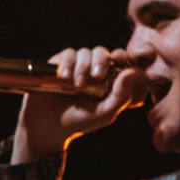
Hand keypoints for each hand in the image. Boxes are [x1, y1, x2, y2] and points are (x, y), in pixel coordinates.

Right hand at [10, 46, 147, 163]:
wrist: (48, 127)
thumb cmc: (79, 122)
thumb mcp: (104, 113)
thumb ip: (121, 96)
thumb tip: (131, 72)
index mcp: (107, 80)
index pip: (118, 59)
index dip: (120, 55)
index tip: (118, 60)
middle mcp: (91, 70)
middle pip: (101, 52)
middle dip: (100, 61)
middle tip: (96, 77)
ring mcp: (74, 66)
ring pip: (84, 52)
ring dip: (82, 67)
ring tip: (77, 86)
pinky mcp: (57, 65)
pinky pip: (67, 54)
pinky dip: (67, 63)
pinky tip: (64, 78)